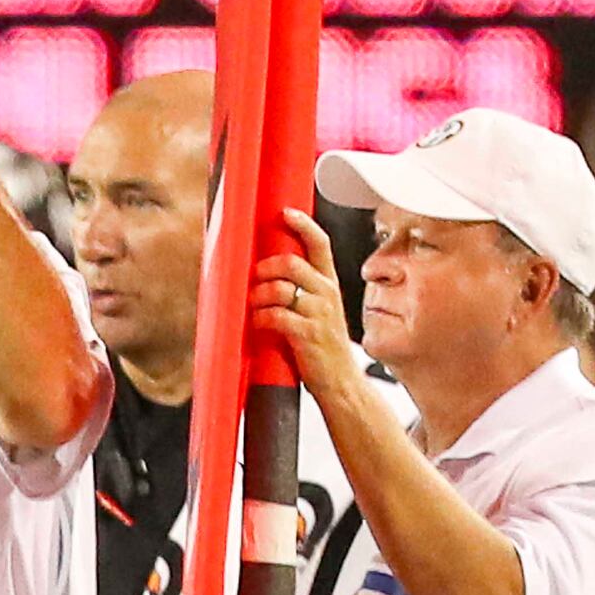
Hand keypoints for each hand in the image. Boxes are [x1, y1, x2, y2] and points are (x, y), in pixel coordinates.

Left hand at [251, 210, 366, 409]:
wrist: (340, 381)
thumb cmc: (323, 346)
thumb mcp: (319, 311)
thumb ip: (302, 291)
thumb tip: (267, 275)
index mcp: (329, 284)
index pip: (320, 244)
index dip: (302, 224)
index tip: (284, 213)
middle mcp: (327, 293)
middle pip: (290, 263)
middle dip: (265, 267)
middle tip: (255, 279)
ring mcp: (318, 313)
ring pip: (279, 288)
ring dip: (257, 295)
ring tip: (253, 307)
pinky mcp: (306, 334)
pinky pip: (274, 316)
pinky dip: (259, 317)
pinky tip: (257, 324)